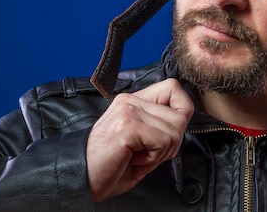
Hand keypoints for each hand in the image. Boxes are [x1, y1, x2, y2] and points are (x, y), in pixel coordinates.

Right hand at [86, 78, 193, 201]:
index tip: (166, 135)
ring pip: (174, 130)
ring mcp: (128, 111)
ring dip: (161, 153)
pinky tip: (134, 160)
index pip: (174, 88)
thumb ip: (159, 124)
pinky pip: (162, 141)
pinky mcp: (127, 126)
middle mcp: (130, 100)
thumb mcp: (140, 138)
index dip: (181, 112)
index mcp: (133, 100)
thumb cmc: (111, 164)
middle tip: (148, 154)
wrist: (82, 178)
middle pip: (180, 115)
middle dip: (171, 143)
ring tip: (139, 157)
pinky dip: (153, 159)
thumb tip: (183, 120)